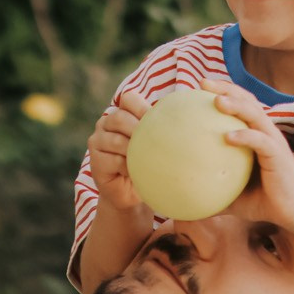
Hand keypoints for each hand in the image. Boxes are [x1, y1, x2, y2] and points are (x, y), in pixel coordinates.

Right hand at [87, 90, 153, 212]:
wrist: (132, 194)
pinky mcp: (95, 162)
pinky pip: (112, 160)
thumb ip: (165, 125)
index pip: (127, 99)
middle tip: (154, 142)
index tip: (157, 119)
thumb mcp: (158, 141)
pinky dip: (127, 166)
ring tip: (146, 159)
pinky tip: (135, 173)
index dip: (142, 106)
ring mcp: (97, 142)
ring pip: (114, 139)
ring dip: (133, 150)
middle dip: (138, 128)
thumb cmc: (149, 164)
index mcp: (120, 114)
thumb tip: (198, 103)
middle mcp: (105, 124)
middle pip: (119, 117)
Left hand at [200, 80, 293, 227]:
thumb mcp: (229, 193)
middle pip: (247, 101)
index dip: (222, 92)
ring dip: (236, 106)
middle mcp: (265, 132)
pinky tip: (227, 137)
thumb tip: (180, 199)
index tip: (197, 86)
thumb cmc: (261, 200)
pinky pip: (261, 141)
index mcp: (255, 134)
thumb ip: (209, 189)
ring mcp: (273, 141)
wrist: (292, 211)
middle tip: (203, 83)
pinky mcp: (278, 155)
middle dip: (226, 89)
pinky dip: (245, 136)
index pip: (240, 105)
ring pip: (255, 115)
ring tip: (217, 101)